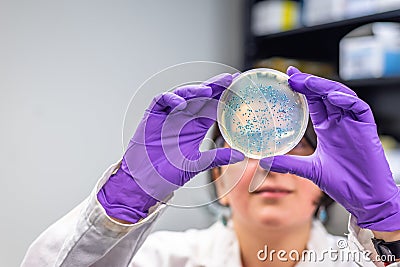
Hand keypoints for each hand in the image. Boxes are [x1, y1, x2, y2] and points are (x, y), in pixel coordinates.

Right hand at [98, 73, 243, 222]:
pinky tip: (181, 103)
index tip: (238, 87)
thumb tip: (242, 155)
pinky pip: (161, 100)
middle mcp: (183, 117)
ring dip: (195, 91)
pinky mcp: (152, 116)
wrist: (145, 182)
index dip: (225, 97)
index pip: (213, 106)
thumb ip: (218, 158)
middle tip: (229, 78)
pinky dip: (171, 99)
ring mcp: (168, 115)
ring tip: (208, 90)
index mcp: (196, 127)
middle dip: (215, 87)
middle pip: (201, 97)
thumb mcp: (197, 164)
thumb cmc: (168, 173)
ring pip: (183, 95)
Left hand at [260, 67, 399, 230]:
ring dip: (324, 87)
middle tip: (291, 74)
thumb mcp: (310, 169)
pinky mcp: (366, 129)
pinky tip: (332, 97)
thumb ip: (288, 163)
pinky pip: (359, 108)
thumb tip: (263, 161)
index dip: (302, 89)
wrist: (365, 199)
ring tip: (306, 82)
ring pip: (341, 96)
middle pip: (325, 94)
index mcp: (328, 128)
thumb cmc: (343, 183)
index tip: (287, 77)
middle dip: (309, 82)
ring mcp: (353, 124)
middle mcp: (340, 123)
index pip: (314, 102)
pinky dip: (346, 100)